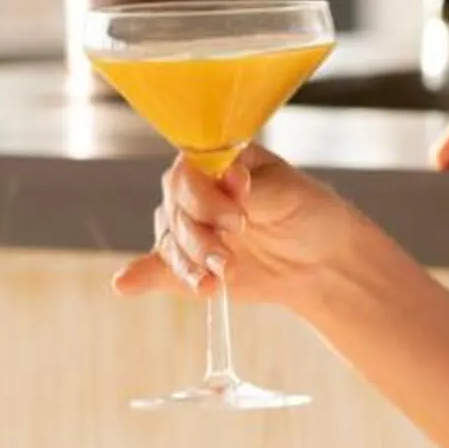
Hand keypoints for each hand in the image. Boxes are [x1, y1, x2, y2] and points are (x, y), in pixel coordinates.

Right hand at [110, 144, 374, 313]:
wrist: (321, 261)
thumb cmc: (309, 212)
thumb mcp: (288, 195)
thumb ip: (254, 188)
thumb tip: (230, 177)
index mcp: (218, 163)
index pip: (188, 173)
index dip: (204, 198)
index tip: (237, 219)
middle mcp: (196, 193)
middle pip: (175, 211)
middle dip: (200, 239)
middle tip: (229, 257)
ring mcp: (189, 229)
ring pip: (169, 244)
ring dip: (188, 266)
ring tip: (215, 283)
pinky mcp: (187, 264)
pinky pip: (155, 269)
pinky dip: (140, 277)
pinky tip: (126, 284)